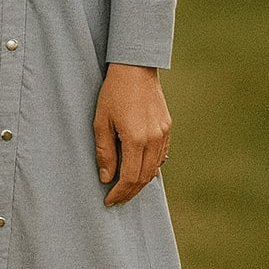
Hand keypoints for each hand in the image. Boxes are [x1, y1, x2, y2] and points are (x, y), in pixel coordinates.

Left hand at [93, 64, 171, 205]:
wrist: (135, 68)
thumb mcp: (101, 122)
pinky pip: (161, 155)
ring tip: (126, 189)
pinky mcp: (167, 127)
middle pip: (144, 177)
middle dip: (130, 192)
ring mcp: (163, 133)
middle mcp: (153, 139)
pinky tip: (140, 170)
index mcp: (135, 139)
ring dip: (140, 182)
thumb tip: (106, 178)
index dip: (119, 193)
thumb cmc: (113, 92)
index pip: (129, 178)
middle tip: (117, 199)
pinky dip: (151, 167)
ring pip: (154, 168)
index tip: (109, 201)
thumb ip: (104, 152)